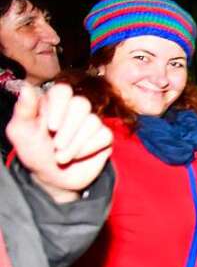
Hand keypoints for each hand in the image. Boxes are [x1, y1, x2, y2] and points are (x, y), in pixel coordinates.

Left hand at [6, 84, 112, 202]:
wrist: (52, 178)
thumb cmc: (34, 152)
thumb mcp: (21, 132)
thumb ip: (23, 110)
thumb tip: (26, 89)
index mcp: (53, 102)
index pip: (62, 90)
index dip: (59, 106)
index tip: (51, 127)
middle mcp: (73, 109)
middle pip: (81, 104)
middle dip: (69, 129)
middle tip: (56, 146)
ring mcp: (90, 122)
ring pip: (93, 121)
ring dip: (76, 143)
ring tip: (61, 157)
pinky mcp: (104, 137)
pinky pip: (104, 136)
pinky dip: (89, 149)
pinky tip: (77, 156)